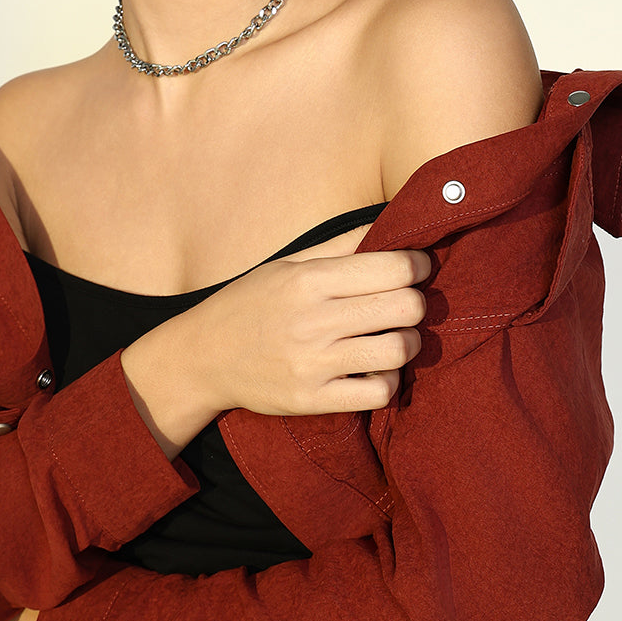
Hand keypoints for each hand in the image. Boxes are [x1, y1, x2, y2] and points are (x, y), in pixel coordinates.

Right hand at [121, 226, 429, 455]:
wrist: (203, 357)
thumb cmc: (250, 303)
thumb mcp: (287, 264)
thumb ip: (341, 245)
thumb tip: (390, 220)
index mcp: (309, 279)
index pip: (394, 268)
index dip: (417, 265)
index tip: (416, 268)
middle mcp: (314, 320)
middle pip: (405, 307)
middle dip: (416, 303)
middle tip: (405, 304)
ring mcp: (314, 364)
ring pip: (399, 351)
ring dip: (407, 342)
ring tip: (394, 336)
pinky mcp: (313, 400)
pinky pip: (379, 392)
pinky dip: (388, 380)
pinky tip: (375, 369)